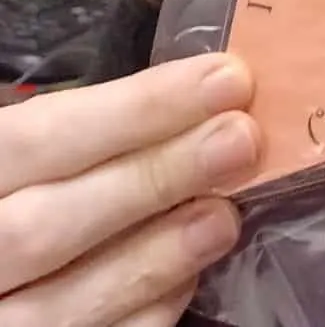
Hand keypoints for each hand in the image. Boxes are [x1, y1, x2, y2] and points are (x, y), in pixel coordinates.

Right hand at [0, 53, 259, 325]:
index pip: (39, 137)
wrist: (7, 273)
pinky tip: (191, 274)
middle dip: (153, 178)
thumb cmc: (25, 191)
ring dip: (155, 255)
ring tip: (225, 215)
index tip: (225, 80)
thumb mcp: (31, 156)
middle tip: (242, 140)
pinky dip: (145, 311)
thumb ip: (89, 135)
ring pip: (62, 306)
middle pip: (47, 224)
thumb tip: (201, 99)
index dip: (134, 110)